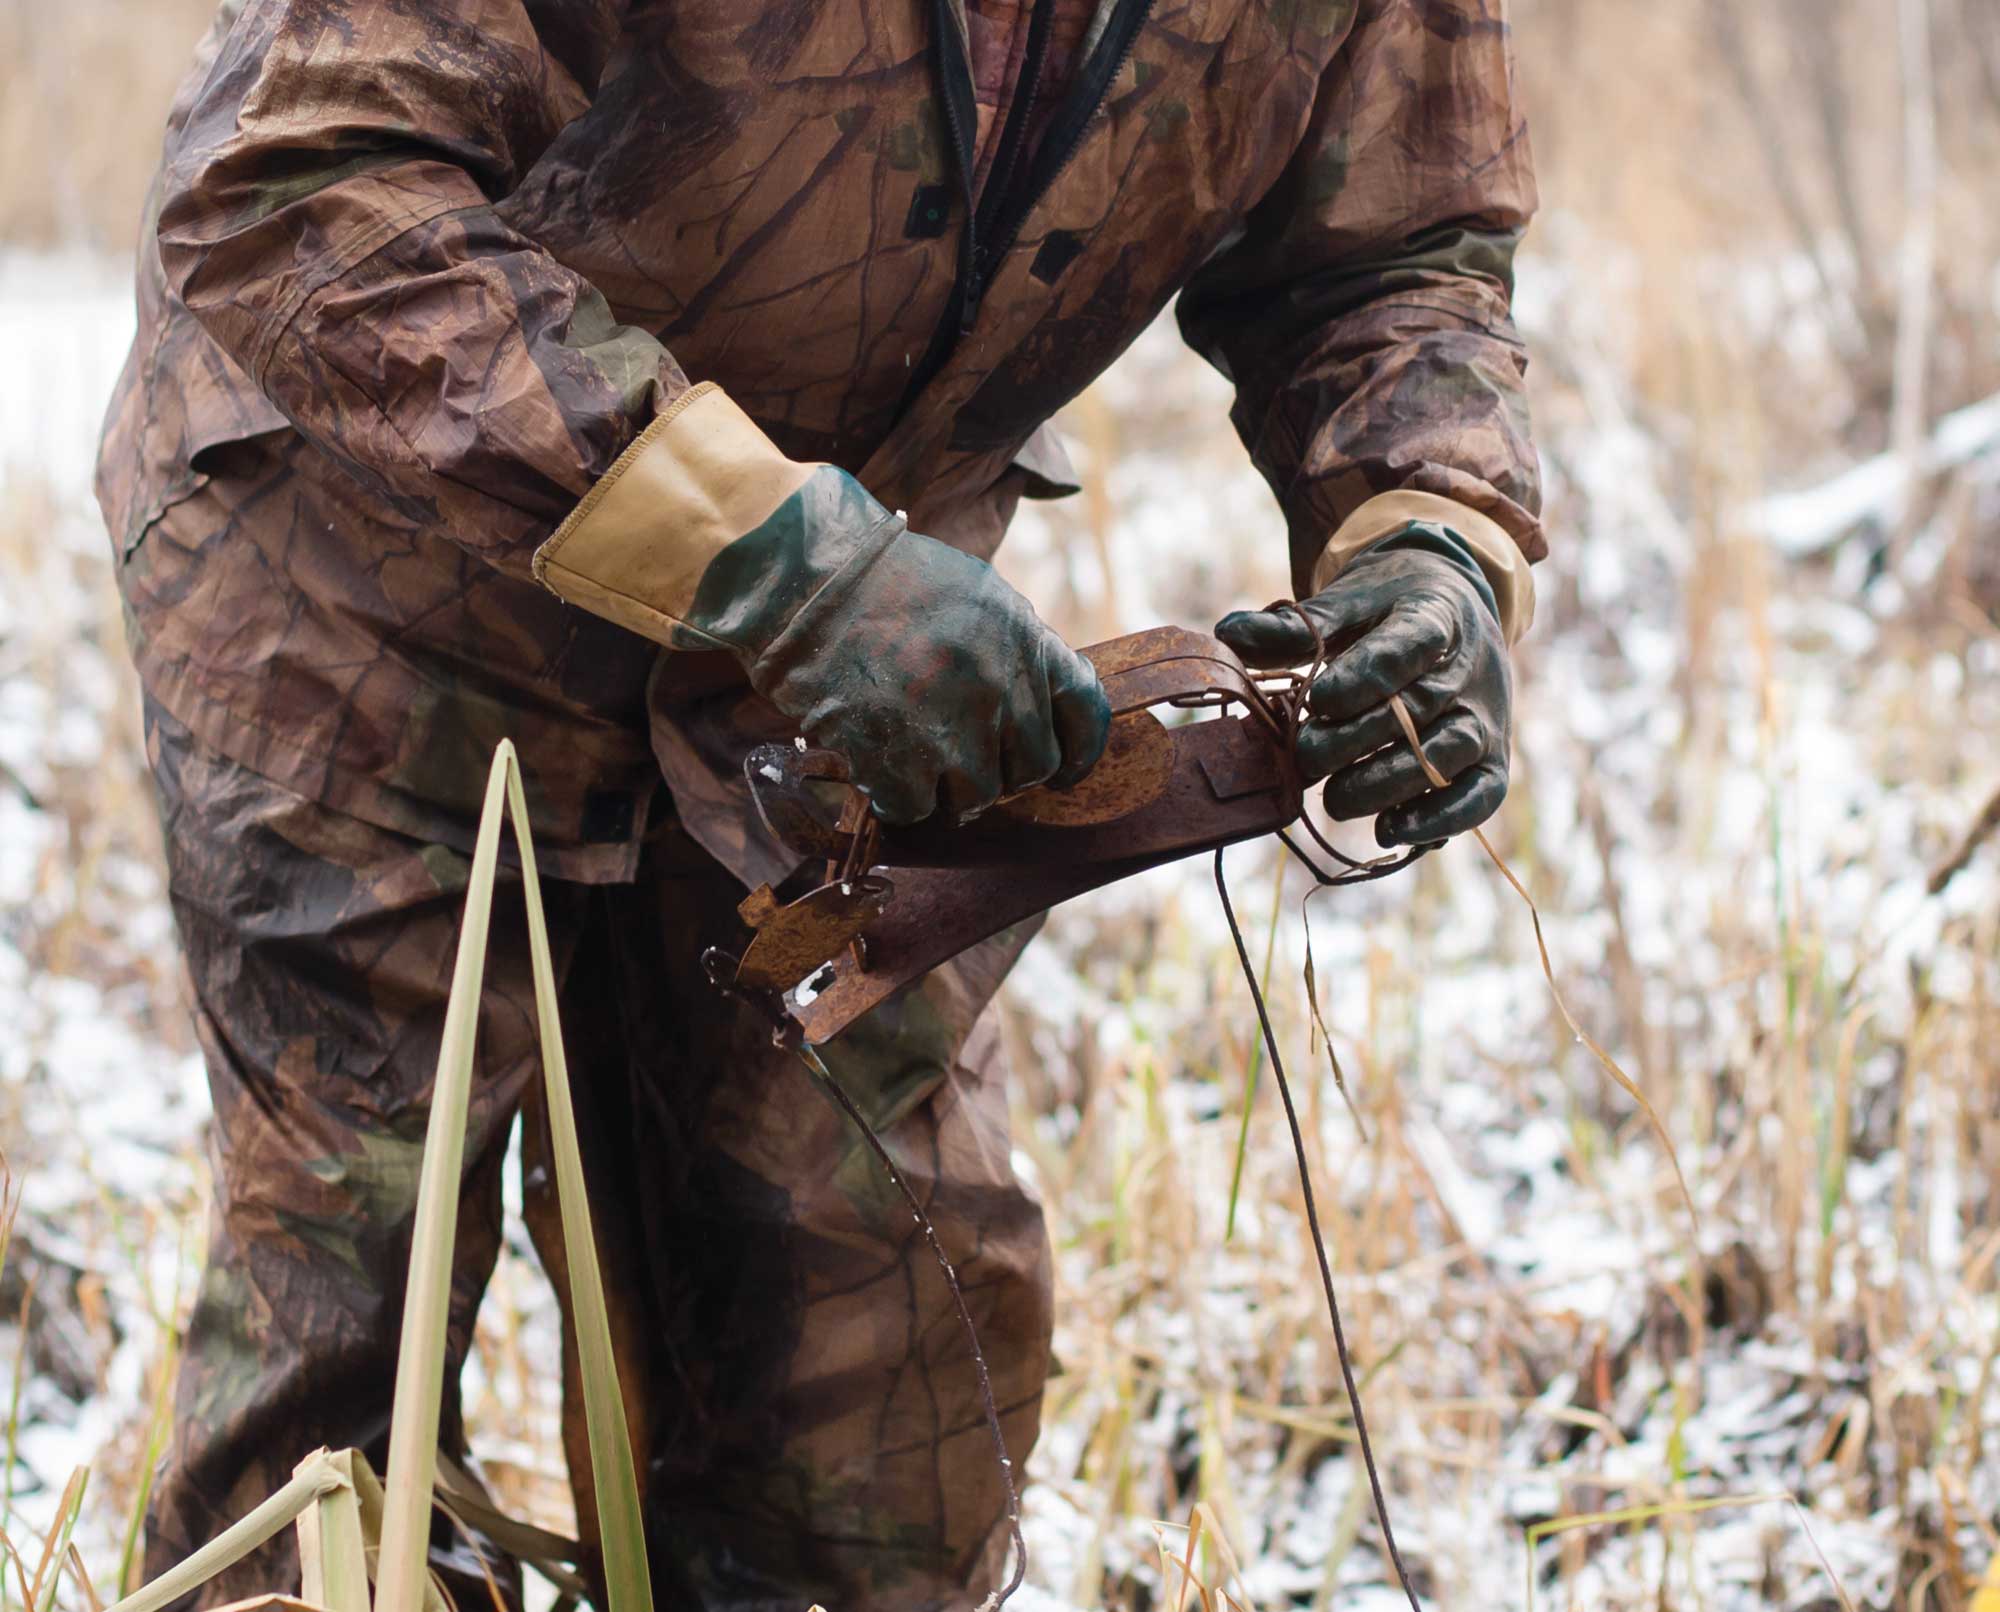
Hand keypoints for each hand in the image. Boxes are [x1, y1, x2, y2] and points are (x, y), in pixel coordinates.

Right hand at [733, 468, 1111, 823]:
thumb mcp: (977, 595)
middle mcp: (999, 687)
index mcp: (1026, 639)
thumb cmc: (886, 582)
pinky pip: (917, 809)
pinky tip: (877, 764)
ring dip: (947, 788)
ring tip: (913, 757)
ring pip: (977, 797)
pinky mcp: (898, 761)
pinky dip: (896, 796)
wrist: (808, 581)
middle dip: (1001, 770)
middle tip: (962, 757)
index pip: (1085, 714)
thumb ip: (1015, 651)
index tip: (1063, 771)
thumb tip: (1035, 706)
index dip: (1079, 752)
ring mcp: (951, 729)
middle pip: (1032, 767)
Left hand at [1214, 534, 1511, 845]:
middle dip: (1353, 742)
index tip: (1318, 699)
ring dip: (1386, 784)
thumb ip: (1294, 626)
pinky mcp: (1491, 758)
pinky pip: (1479, 795)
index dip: (1362, 677)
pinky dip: (1440, 820)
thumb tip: (1228, 634)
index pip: (1406, 646)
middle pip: (1416, 711)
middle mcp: (1467, 669)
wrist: (1454, 610)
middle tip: (1306, 757)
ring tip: (1336, 800)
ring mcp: (1483, 716)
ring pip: (1446, 756)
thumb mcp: (1347, 601)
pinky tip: (1389, 831)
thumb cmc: (1388, 610)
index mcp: (1433, 615)